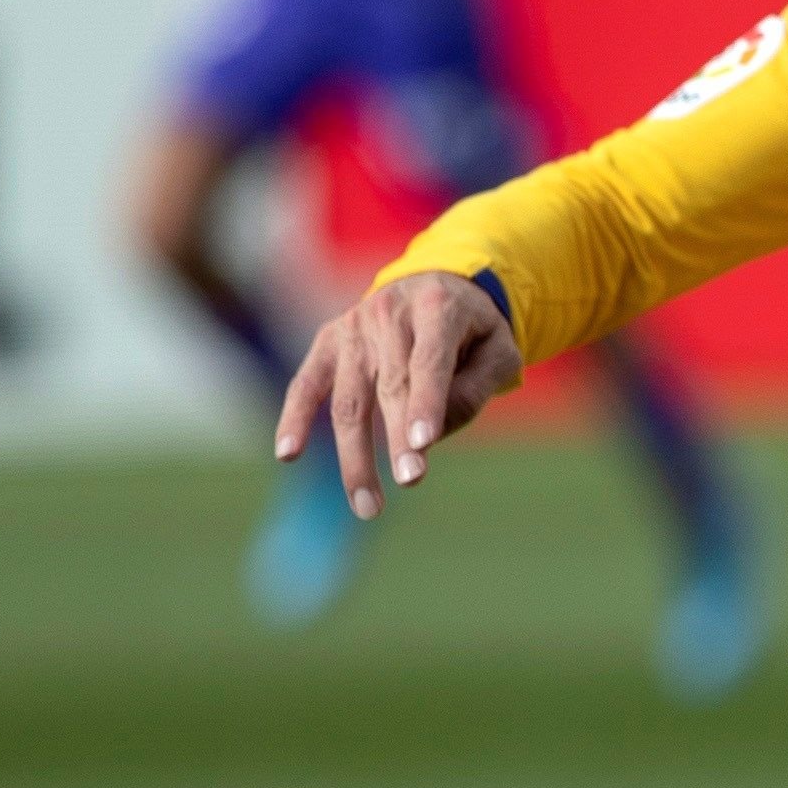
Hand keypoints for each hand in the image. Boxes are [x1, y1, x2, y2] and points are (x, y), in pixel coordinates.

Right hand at [275, 268, 525, 515]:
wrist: (434, 281)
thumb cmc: (474, 328)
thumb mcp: (499, 348)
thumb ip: (477, 386)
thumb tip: (432, 433)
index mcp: (437, 308)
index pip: (429, 362)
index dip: (425, 404)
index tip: (423, 446)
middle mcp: (388, 313)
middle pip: (389, 386)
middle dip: (396, 439)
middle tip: (410, 482)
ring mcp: (352, 328)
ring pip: (348, 398)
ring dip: (354, 454)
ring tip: (368, 506)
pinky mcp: (328, 342)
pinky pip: (306, 384)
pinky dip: (294, 418)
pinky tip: (288, 454)